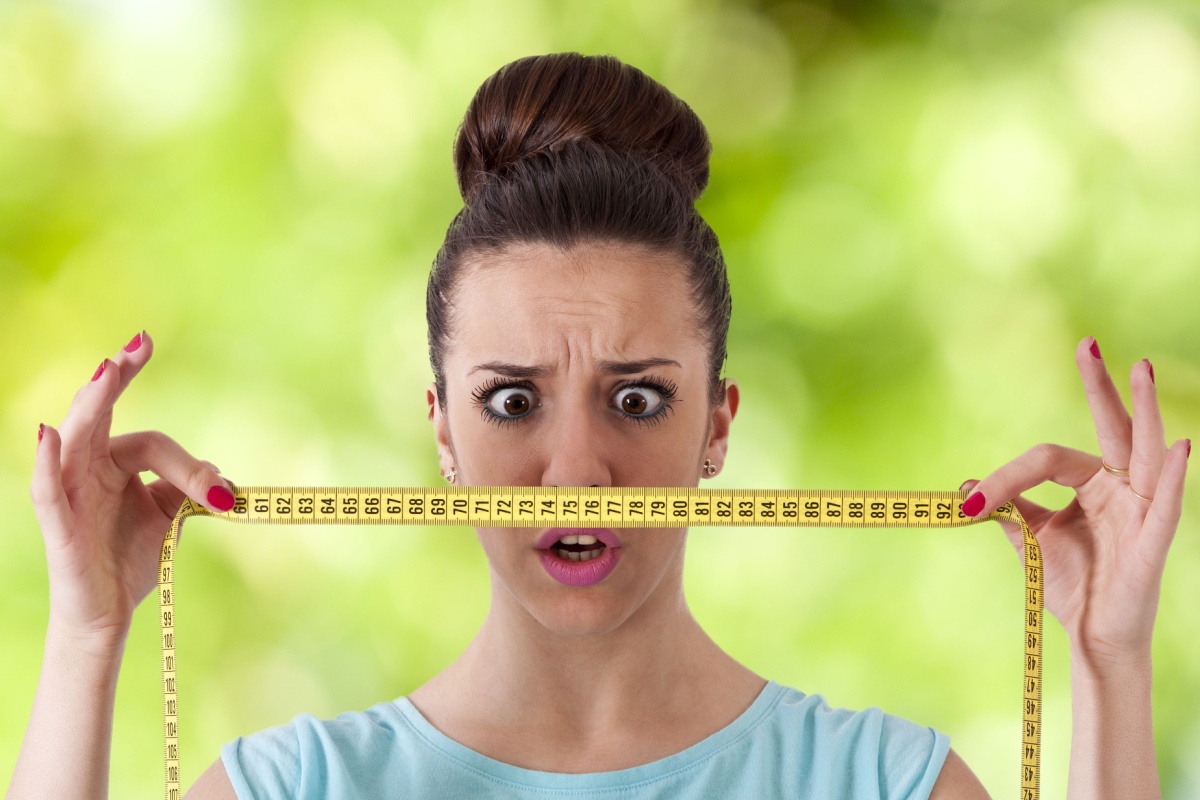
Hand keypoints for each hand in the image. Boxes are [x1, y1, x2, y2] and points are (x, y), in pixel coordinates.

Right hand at [30, 331, 234, 648]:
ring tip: (108, 372)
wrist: (110, 614)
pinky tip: (49, 434)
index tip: (222, 490)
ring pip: (77, 438)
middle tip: (140, 343)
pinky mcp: (58, 525)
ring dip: (92, 403)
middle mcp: (86, 469)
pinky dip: (48, 462)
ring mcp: (69, 494)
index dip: (188, 466)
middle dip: (119, 378)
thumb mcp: (171, 516)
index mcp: (113, 463)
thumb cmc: (131, 558)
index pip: (150, 443)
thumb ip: (193, 489)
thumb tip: (224, 476)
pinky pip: (48, 489)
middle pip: (101, 415)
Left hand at [958, 337, 1188, 667]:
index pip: (1049, 458)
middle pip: (1113, 429)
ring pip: (1145, 452)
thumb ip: (1009, 507)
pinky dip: (1173, 474)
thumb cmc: (1072, 584)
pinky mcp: (1154, 541)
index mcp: (1092, 485)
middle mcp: (1121, 489)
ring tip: (1139, 368)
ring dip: (1144, 411)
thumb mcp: (1033, 537)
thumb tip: (969, 483)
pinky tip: (1179, 446)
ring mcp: (1141, 511)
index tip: (970, 502)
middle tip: (1089, 343)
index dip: (1006, 477)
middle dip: (1102, 387)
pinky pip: (1167, 503)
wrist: (1091, 635)